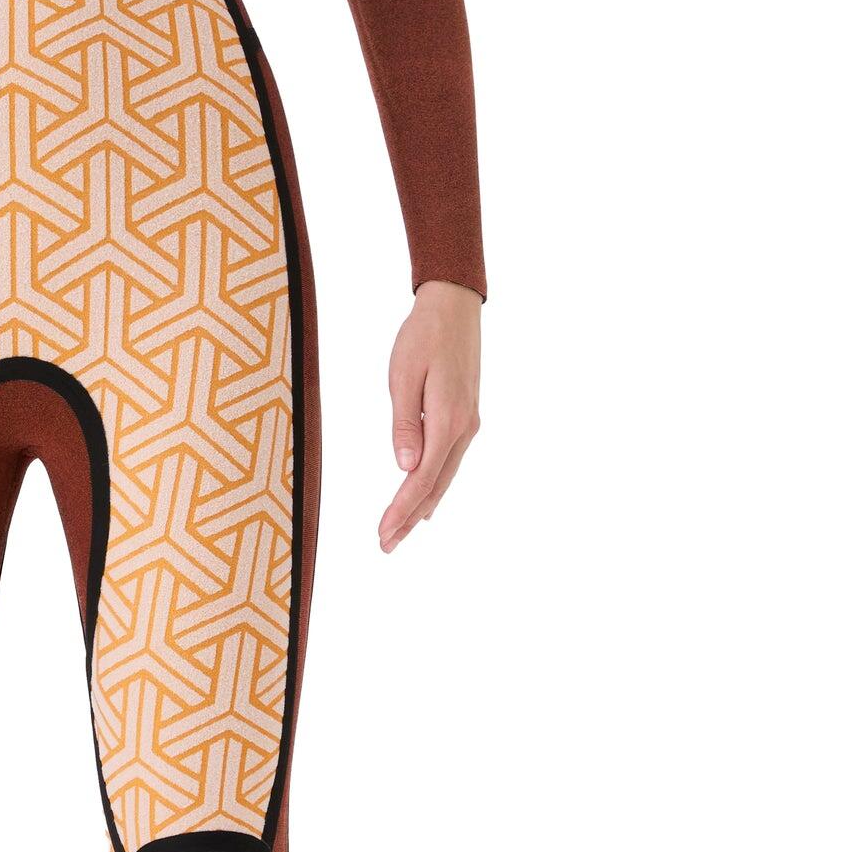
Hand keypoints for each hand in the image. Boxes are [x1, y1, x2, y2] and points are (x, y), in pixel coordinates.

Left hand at [379, 281, 481, 552]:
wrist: (454, 306)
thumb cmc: (423, 336)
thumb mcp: (404, 376)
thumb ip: (405, 423)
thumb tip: (405, 467)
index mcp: (448, 420)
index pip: (422, 478)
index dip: (402, 509)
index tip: (383, 533)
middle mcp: (464, 428)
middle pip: (435, 485)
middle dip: (409, 518)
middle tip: (386, 545)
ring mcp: (468, 424)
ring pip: (444, 476)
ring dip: (421, 506)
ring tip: (400, 532)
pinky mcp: (465, 417)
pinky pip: (449, 461)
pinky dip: (434, 485)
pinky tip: (425, 500)